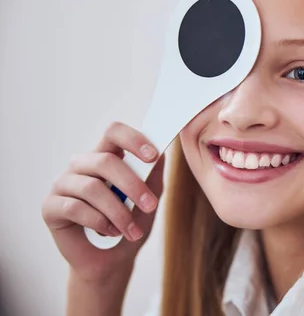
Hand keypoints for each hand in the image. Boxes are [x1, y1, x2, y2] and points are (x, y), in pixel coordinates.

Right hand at [42, 121, 164, 282]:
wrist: (111, 261)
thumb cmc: (130, 223)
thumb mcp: (149, 200)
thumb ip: (154, 177)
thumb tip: (162, 153)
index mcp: (105, 156)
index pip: (113, 132)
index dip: (133, 139)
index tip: (152, 156)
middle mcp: (81, 165)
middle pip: (104, 160)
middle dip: (132, 184)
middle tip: (151, 206)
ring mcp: (63, 183)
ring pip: (92, 188)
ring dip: (118, 212)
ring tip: (132, 230)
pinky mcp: (50, 206)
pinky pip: (75, 208)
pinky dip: (98, 222)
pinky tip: (109, 232)